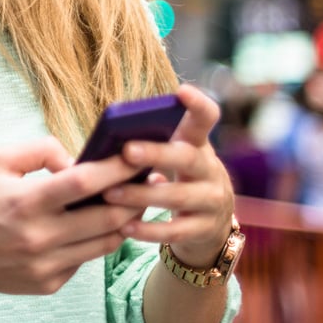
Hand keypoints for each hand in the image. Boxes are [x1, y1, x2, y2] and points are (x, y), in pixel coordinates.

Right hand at [0, 136, 147, 297]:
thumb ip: (41, 150)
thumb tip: (78, 160)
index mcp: (25, 201)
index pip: (83, 182)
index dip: (116, 167)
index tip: (138, 154)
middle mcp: (39, 237)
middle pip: (106, 217)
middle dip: (134, 195)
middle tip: (152, 178)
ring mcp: (47, 265)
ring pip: (106, 242)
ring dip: (126, 220)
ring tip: (136, 199)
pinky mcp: (51, 283)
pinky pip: (87, 258)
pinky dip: (99, 239)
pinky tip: (102, 223)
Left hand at [102, 83, 235, 268]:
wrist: (210, 225)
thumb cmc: (178, 179)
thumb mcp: (174, 158)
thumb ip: (152, 144)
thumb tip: (110, 138)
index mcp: (199, 144)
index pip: (207, 117)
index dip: (198, 104)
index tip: (182, 91)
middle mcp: (211, 169)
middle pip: (187, 157)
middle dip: (157, 153)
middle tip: (127, 150)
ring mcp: (212, 201)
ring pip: (177, 197)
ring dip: (141, 195)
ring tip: (110, 193)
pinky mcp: (205, 230)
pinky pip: (176, 232)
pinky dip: (149, 230)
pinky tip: (124, 227)